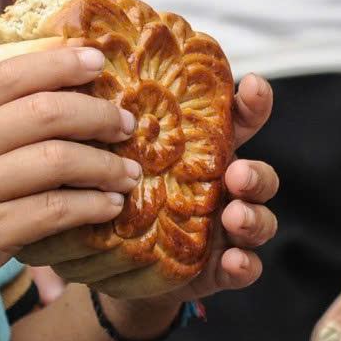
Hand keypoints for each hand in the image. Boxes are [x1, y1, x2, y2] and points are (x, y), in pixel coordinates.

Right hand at [0, 44, 137, 333]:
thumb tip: (51, 96)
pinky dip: (91, 205)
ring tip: (129, 171)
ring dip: (105, 164)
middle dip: (96, 113)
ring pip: (57, 161)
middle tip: (126, 122)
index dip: (59, 61)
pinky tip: (109, 206)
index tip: (97, 59)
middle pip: (44, 112)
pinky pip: (55, 211)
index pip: (9, 74)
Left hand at [100, 73, 279, 316]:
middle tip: (237, 173)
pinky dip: (245, 264)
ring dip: (253, 217)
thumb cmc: (126, 197)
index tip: (251, 84)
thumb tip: (79, 72)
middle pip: (259, 175)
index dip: (253, 102)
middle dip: (254, 173)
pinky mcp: (222, 268)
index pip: (241, 122)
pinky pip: (247, 267)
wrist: (121, 267)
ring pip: (261, 220)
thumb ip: (117, 130)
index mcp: (208, 154)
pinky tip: (233, 261)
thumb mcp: (121, 161)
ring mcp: (228, 230)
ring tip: (234, 217)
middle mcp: (226, 189)